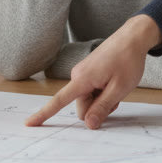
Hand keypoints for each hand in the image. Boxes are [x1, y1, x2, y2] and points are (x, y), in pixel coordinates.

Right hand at [26, 15, 160, 128]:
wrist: (132, 37)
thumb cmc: (128, 60)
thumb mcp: (119, 89)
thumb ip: (102, 108)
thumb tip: (88, 124)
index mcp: (82, 79)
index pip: (59, 101)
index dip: (44, 114)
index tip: (29, 124)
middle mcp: (77, 75)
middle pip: (81, 107)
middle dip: (97, 108)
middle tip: (116, 97)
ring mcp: (82, 73)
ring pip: (88, 100)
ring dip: (101, 101)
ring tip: (116, 87)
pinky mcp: (88, 72)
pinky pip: (91, 91)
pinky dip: (101, 93)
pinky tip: (113, 83)